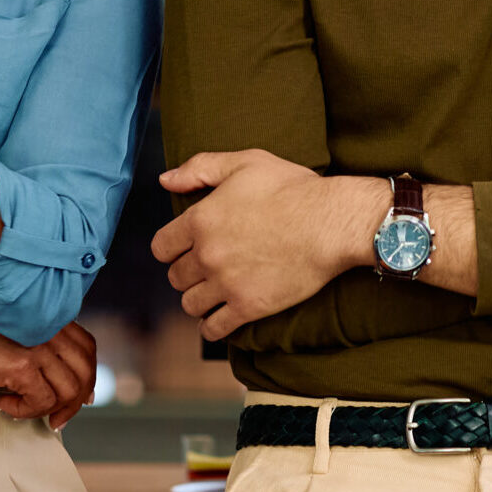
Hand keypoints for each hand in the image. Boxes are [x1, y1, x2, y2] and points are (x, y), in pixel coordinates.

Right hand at [0, 290, 97, 428]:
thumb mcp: (7, 329)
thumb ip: (30, 340)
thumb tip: (45, 374)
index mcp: (47, 317)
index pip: (86, 347)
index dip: (86, 374)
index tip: (79, 396)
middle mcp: (49, 328)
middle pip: (85, 370)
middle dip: (74, 401)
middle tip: (56, 419)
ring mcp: (37, 345)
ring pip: (69, 390)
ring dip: (50, 409)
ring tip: (24, 410)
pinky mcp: (19, 365)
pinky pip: (42, 401)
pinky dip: (26, 410)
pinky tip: (3, 403)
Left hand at [154, 149, 385, 339]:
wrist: (330, 222)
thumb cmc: (292, 188)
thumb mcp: (246, 163)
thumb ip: (201, 168)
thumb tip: (166, 179)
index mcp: (201, 220)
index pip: (161, 247)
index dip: (172, 247)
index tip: (185, 248)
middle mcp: (207, 254)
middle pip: (175, 277)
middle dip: (187, 272)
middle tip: (206, 267)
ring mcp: (226, 284)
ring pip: (191, 303)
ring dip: (199, 298)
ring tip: (214, 291)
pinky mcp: (248, 307)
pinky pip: (213, 328)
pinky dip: (212, 326)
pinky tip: (221, 316)